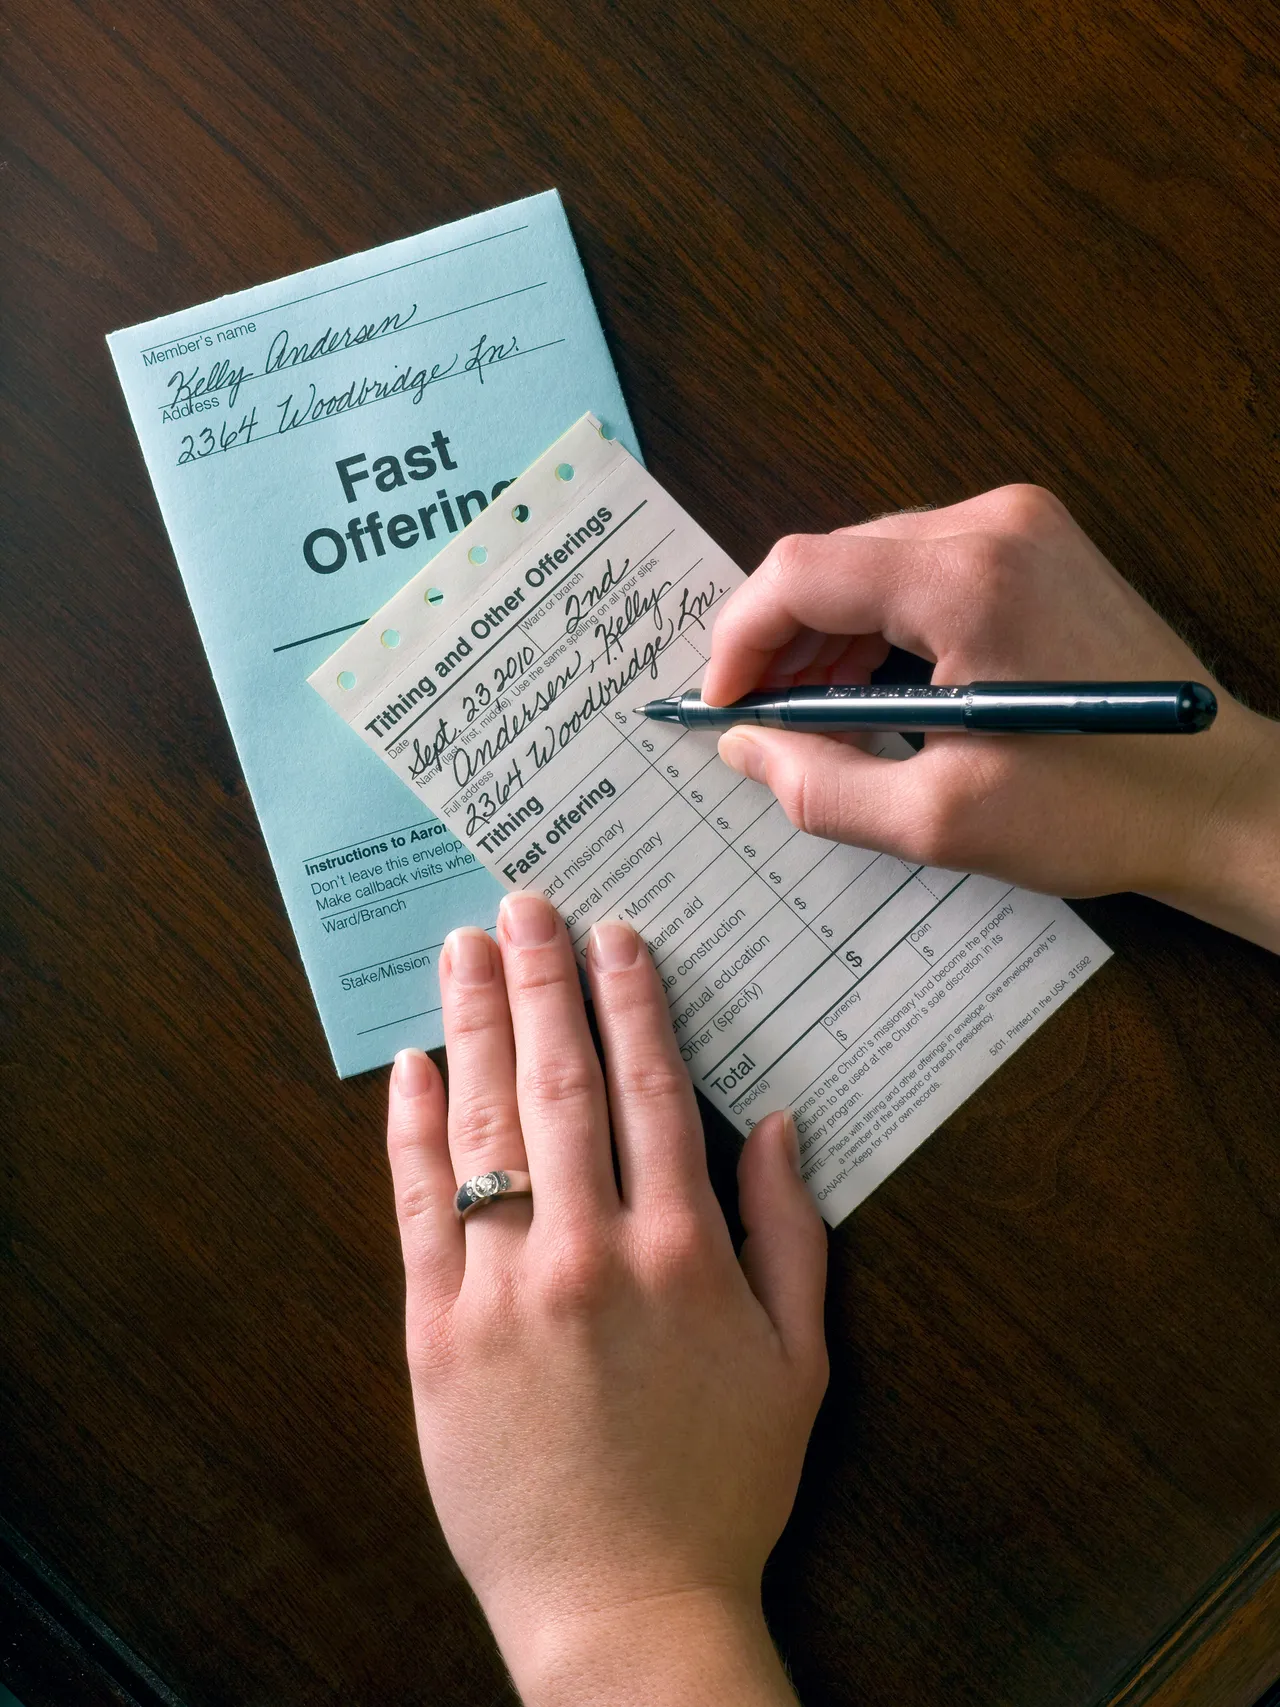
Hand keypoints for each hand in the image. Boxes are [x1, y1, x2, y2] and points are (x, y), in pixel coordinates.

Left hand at [387, 894, 826, 1706]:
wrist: (622, 1607)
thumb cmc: (722, 1485)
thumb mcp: (797, 1363)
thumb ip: (791, 1234)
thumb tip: (776, 1121)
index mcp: (683, 1252)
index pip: (648, 1087)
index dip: (629, 999)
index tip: (611, 933)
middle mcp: (589, 1252)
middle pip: (559, 1083)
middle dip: (541, 980)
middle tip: (523, 903)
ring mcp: (503, 1290)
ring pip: (485, 1128)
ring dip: (475, 1026)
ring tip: (462, 949)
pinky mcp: (436, 1333)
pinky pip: (419, 1210)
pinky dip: (414, 1131)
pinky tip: (412, 1068)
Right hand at [702, 486, 1279, 949]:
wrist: (1219, 798)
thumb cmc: (1103, 808)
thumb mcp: (940, 819)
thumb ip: (821, 785)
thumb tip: (745, 746)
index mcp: (969, 579)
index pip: (801, 572)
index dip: (740, 640)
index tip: (722, 706)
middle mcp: (995, 526)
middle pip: (832, 558)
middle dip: (780, 641)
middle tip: (760, 720)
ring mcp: (1023, 527)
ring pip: (871, 560)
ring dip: (827, 633)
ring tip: (811, 713)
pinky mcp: (1037, 546)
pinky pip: (921, 566)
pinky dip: (879, 621)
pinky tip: (870, 686)